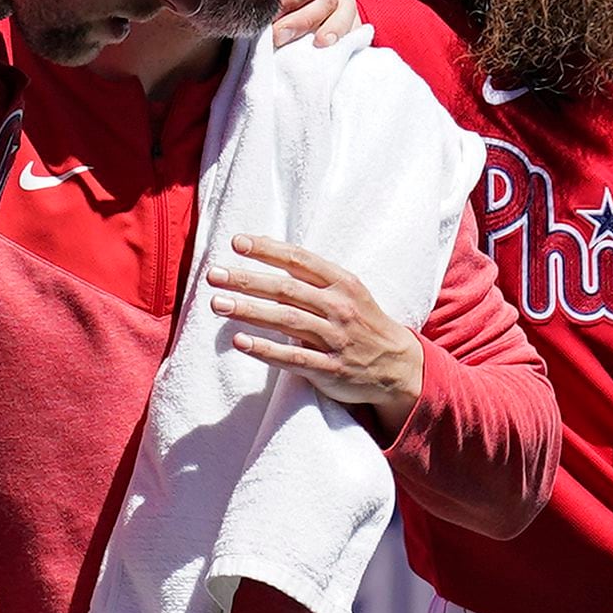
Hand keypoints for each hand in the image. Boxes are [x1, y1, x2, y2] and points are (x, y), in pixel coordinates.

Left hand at [207, 234, 422, 430]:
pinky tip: (239, 341)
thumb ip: (312, 277)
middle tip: (214, 274)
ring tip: (217, 304)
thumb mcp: (347, 291)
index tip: (236, 243)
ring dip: (249, 310)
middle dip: (247, 280)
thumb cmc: (362, 322)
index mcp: (342, 283)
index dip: (267, 250)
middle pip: (286, 289)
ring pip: (286, 321)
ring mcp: (335, 339)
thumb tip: (266, 253)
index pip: (300, 260)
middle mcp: (339, 307)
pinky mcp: (331, 370)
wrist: (397, 366)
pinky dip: (265, 349)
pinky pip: (293, 359)